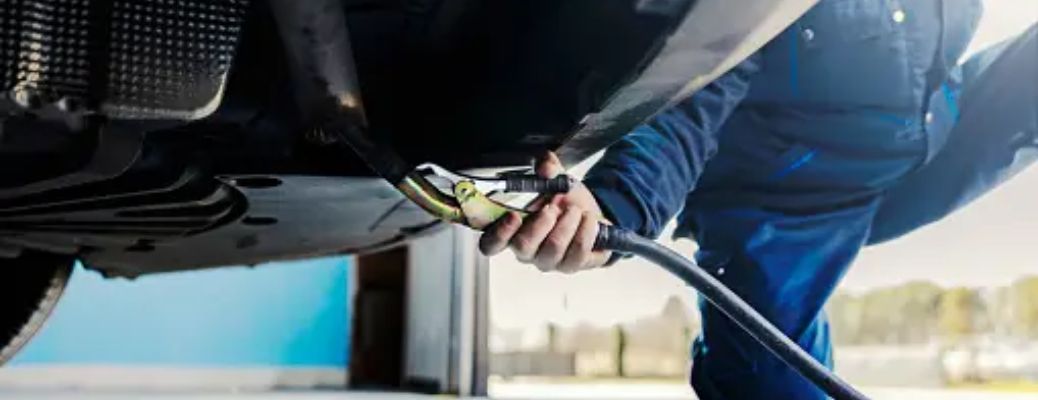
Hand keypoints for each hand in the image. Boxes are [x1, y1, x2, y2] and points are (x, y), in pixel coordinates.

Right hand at [478, 152, 611, 272]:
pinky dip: (585, 231)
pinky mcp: (570, 265)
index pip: (491, 243)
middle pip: (523, 246)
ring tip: (575, 210)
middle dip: (541, 223)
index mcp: (513, 231)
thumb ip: (548, 169)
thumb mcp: (556, 181)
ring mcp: (548, 261)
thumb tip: (545, 166)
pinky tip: (588, 220)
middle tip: (554, 206)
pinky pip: (577, 252)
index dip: (498, 234)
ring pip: (552, 248)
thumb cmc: (566, 202)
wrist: (591, 216)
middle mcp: (526, 251)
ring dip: (567, 224)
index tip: (513, 216)